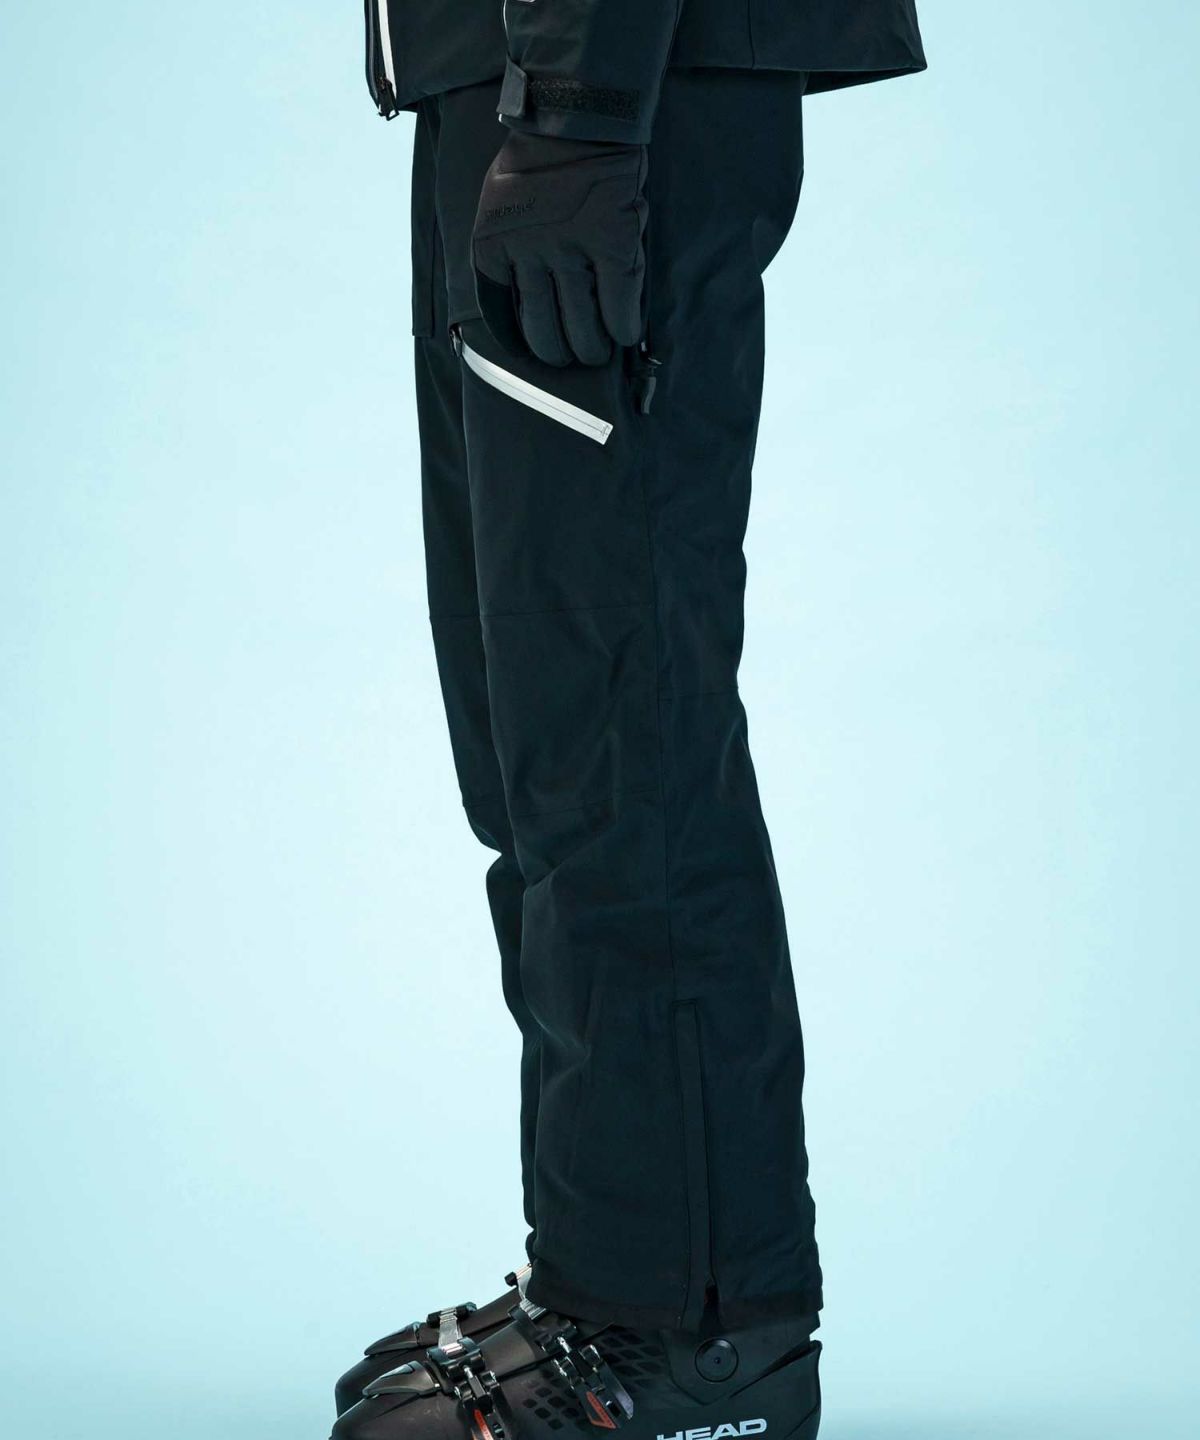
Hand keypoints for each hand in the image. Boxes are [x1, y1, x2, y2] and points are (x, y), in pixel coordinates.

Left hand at [472, 132, 647, 366]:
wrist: (574, 118)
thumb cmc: (537, 162)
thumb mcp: (497, 208)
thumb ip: (502, 251)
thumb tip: (516, 300)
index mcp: (492, 249)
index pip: (503, 317)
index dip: (523, 344)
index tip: (535, 352)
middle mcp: (528, 256)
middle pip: (545, 333)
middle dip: (561, 354)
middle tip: (575, 354)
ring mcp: (571, 252)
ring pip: (582, 328)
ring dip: (593, 349)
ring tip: (599, 351)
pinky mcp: (612, 245)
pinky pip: (618, 306)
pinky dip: (623, 328)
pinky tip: (625, 336)